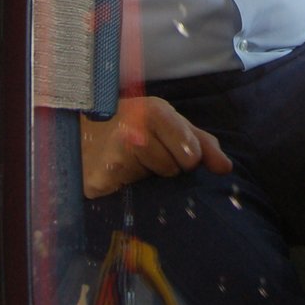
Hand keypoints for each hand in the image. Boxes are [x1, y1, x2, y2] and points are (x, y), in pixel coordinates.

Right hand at [81, 95, 232, 198]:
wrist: (79, 128)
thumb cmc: (133, 124)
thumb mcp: (167, 122)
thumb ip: (201, 141)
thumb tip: (225, 168)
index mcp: (153, 111)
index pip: (190, 150)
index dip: (190, 157)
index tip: (184, 156)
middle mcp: (133, 130)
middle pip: (175, 167)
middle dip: (168, 164)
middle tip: (148, 153)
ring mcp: (113, 155)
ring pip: (153, 180)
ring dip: (148, 176)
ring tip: (132, 160)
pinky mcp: (98, 181)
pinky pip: (131, 194)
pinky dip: (129, 187)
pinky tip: (118, 172)